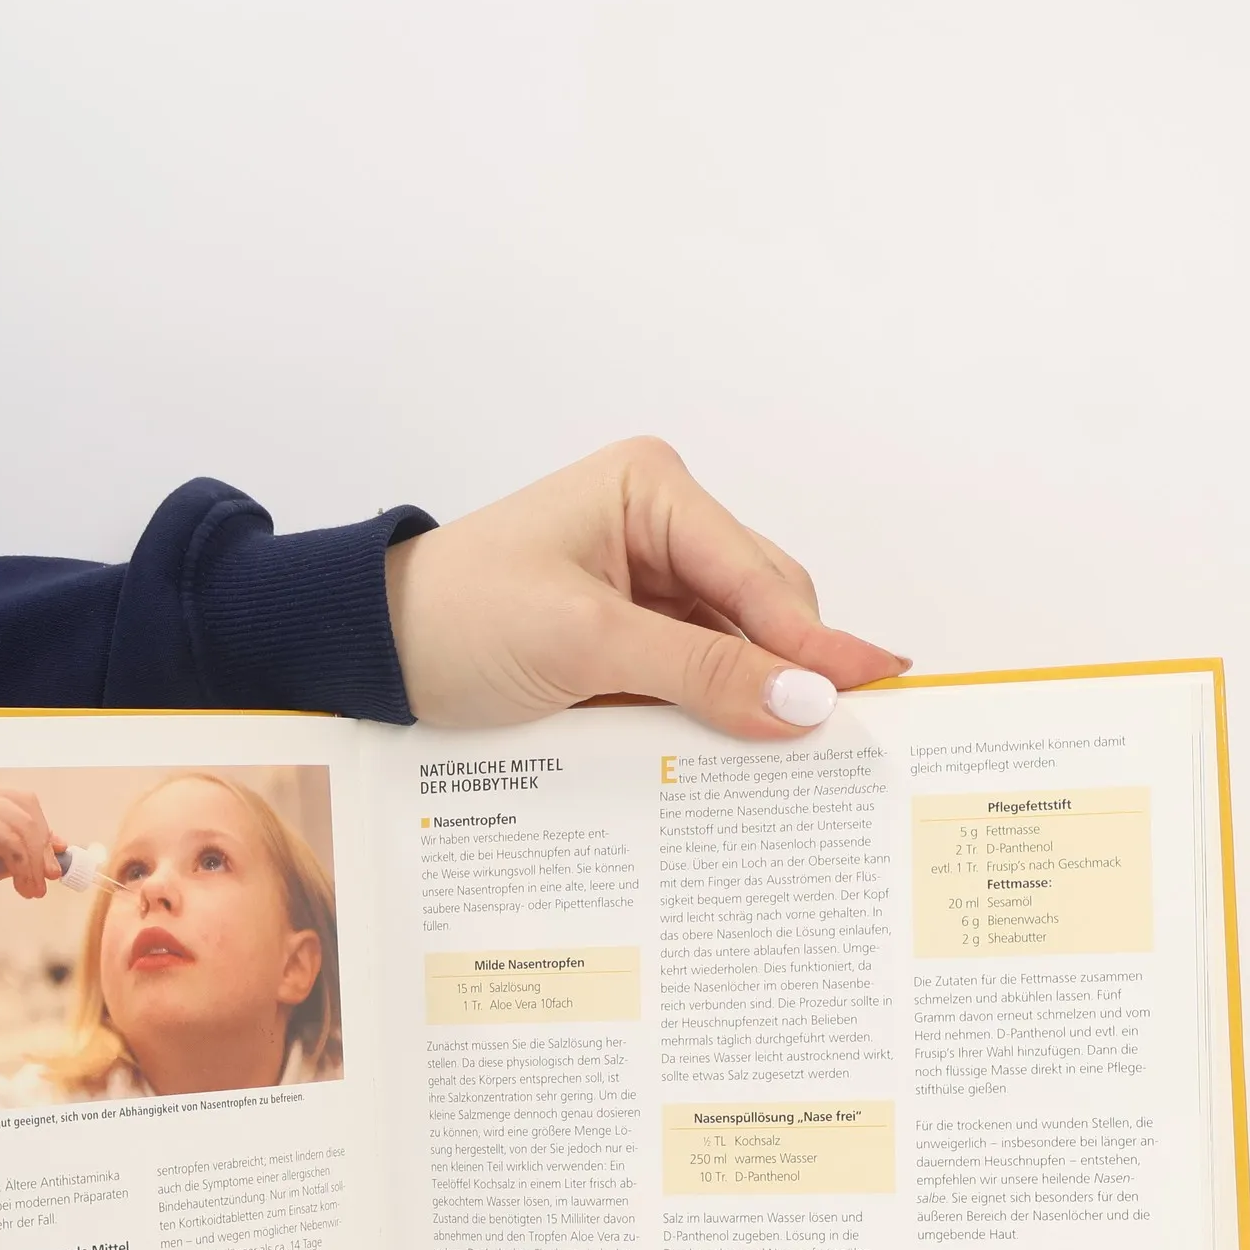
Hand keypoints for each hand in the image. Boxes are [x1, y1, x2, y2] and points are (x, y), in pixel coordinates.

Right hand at [0, 779, 65, 967]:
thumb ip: (20, 850)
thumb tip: (61, 846)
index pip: (22, 802)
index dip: (43, 832)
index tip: (51, 865)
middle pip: (27, 807)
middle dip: (42, 845)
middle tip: (45, 880)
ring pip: (22, 824)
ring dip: (33, 862)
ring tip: (30, 891)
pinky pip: (10, 838)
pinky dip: (21, 864)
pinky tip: (19, 886)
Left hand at [385, 437, 908, 734]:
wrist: (373, 655)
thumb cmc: (459, 617)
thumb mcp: (586, 642)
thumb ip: (700, 669)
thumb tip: (804, 702)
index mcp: (653, 491)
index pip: (758, 573)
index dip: (815, 640)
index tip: (876, 687)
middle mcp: (658, 528)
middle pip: (762, 608)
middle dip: (790, 671)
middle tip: (842, 742)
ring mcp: (643, 586)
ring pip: (734, 648)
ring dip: (753, 699)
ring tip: (797, 758)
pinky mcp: (625, 640)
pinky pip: (695, 677)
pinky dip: (713, 714)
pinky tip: (739, 754)